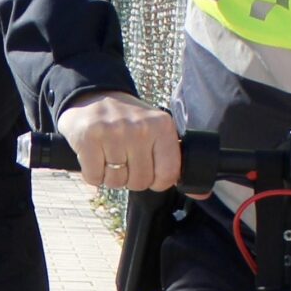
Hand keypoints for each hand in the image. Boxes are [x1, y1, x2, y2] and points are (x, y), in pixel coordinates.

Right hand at [57, 91, 183, 193]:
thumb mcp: (157, 131)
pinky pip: (94, 177)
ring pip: (116, 182)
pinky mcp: (88, 138)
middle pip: (139, 182)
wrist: (94, 96)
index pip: (168, 174)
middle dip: (130, 178)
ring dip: (110, 176)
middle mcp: (140, 128)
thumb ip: (175, 162)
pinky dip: (93, 174)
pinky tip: (95, 157)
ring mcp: (113, 132)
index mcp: (162, 126)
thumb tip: (202, 194)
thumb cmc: (128, 120)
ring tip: (109, 156)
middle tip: (124, 160)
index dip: (157, 181)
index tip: (149, 172)